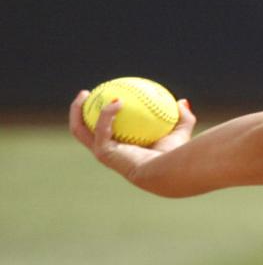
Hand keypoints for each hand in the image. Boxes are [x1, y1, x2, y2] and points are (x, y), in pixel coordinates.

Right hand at [68, 90, 196, 182]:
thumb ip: (181, 118)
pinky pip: (101, 128)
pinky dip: (107, 114)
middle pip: (84, 132)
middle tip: (86, 94)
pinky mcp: (104, 154)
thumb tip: (182, 102)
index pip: (107, 132)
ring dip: (77, 111)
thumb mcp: (179, 133)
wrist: (169, 170)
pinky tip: (117, 101)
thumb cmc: (176, 156)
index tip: (104, 95)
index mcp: (123, 149)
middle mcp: (110, 152)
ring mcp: (104, 154)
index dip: (101, 115)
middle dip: (78, 112)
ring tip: (85, 94)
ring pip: (80, 131)